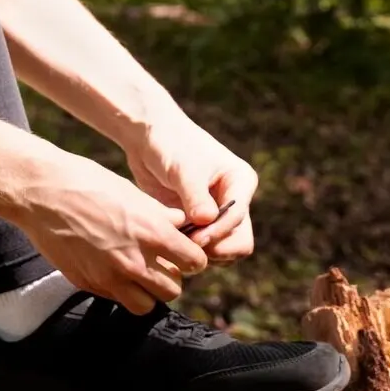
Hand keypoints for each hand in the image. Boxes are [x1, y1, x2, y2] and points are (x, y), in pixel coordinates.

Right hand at [7, 147, 208, 313]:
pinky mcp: (89, 284)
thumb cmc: (86, 182)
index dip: (192, 258)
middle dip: (170, 276)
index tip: (184, 252)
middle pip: (173, 289)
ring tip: (139, 272)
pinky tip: (113, 269)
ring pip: (148, 304)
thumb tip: (180, 225)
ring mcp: (110, 277)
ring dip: (147, 291)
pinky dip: (122, 291)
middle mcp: (135, 260)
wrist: (41, 192)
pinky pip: (118, 300)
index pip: (193, 262)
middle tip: (159, 262)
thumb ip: (159, 215)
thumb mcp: (131, 191)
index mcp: (151, 232)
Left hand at [122, 103, 257, 265]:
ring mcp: (218, 213)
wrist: (149, 138)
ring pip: (223, 250)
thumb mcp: (184, 168)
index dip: (218, 233)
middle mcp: (235, 200)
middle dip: (216, 249)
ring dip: (202, 253)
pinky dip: (190, 250)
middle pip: (239, 242)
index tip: (194, 238)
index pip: (237, 218)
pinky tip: (171, 241)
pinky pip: (204, 248)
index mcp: (241, 182)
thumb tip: (207, 221)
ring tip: (177, 243)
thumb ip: (195, 196)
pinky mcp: (200, 223)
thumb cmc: (170, 144)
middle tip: (188, 248)